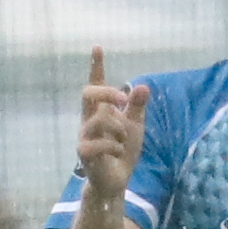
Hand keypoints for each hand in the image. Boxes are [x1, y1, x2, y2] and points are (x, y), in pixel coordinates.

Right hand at [75, 47, 149, 204]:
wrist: (117, 181)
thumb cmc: (122, 152)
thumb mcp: (135, 127)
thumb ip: (136, 107)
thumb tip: (143, 85)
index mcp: (100, 111)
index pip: (95, 85)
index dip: (96, 66)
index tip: (98, 47)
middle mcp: (88, 120)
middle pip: (88, 93)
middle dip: (107, 92)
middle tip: (124, 101)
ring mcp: (84, 136)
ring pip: (99, 119)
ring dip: (118, 128)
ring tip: (124, 141)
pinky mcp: (84, 153)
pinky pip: (99, 142)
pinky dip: (114, 146)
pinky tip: (118, 153)